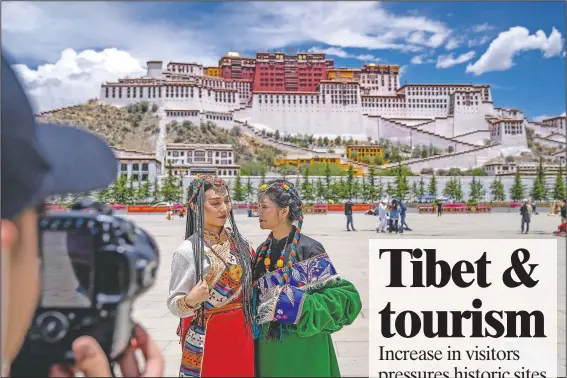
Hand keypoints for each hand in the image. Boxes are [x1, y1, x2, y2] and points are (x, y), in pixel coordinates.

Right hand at [49, 323, 163, 376]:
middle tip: (100, 332)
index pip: (155, 358)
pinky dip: (71, 377)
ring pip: (101, 373)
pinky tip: (57, 370)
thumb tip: (85, 343)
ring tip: (73, 349)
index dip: (147, 340)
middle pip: (126, 363)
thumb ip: (97, 367)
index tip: (135, 325)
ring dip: (85, 361)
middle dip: (111, 346)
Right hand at [185, 279, 208, 306]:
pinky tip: (202, 294)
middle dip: (204, 285)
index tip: (203, 280)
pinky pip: (207, 293)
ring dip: (205, 289)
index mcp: (204, 286)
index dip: (203, 280)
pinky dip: (205, 293)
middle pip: (206, 285)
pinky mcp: (207, 297)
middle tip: (201, 286)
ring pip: (207, 289)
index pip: (205, 281)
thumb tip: (201, 280)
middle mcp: (207, 290)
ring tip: (201, 291)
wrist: (192, 300)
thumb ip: (199, 283)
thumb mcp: (195, 286)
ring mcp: (207, 294)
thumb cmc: (193, 293)